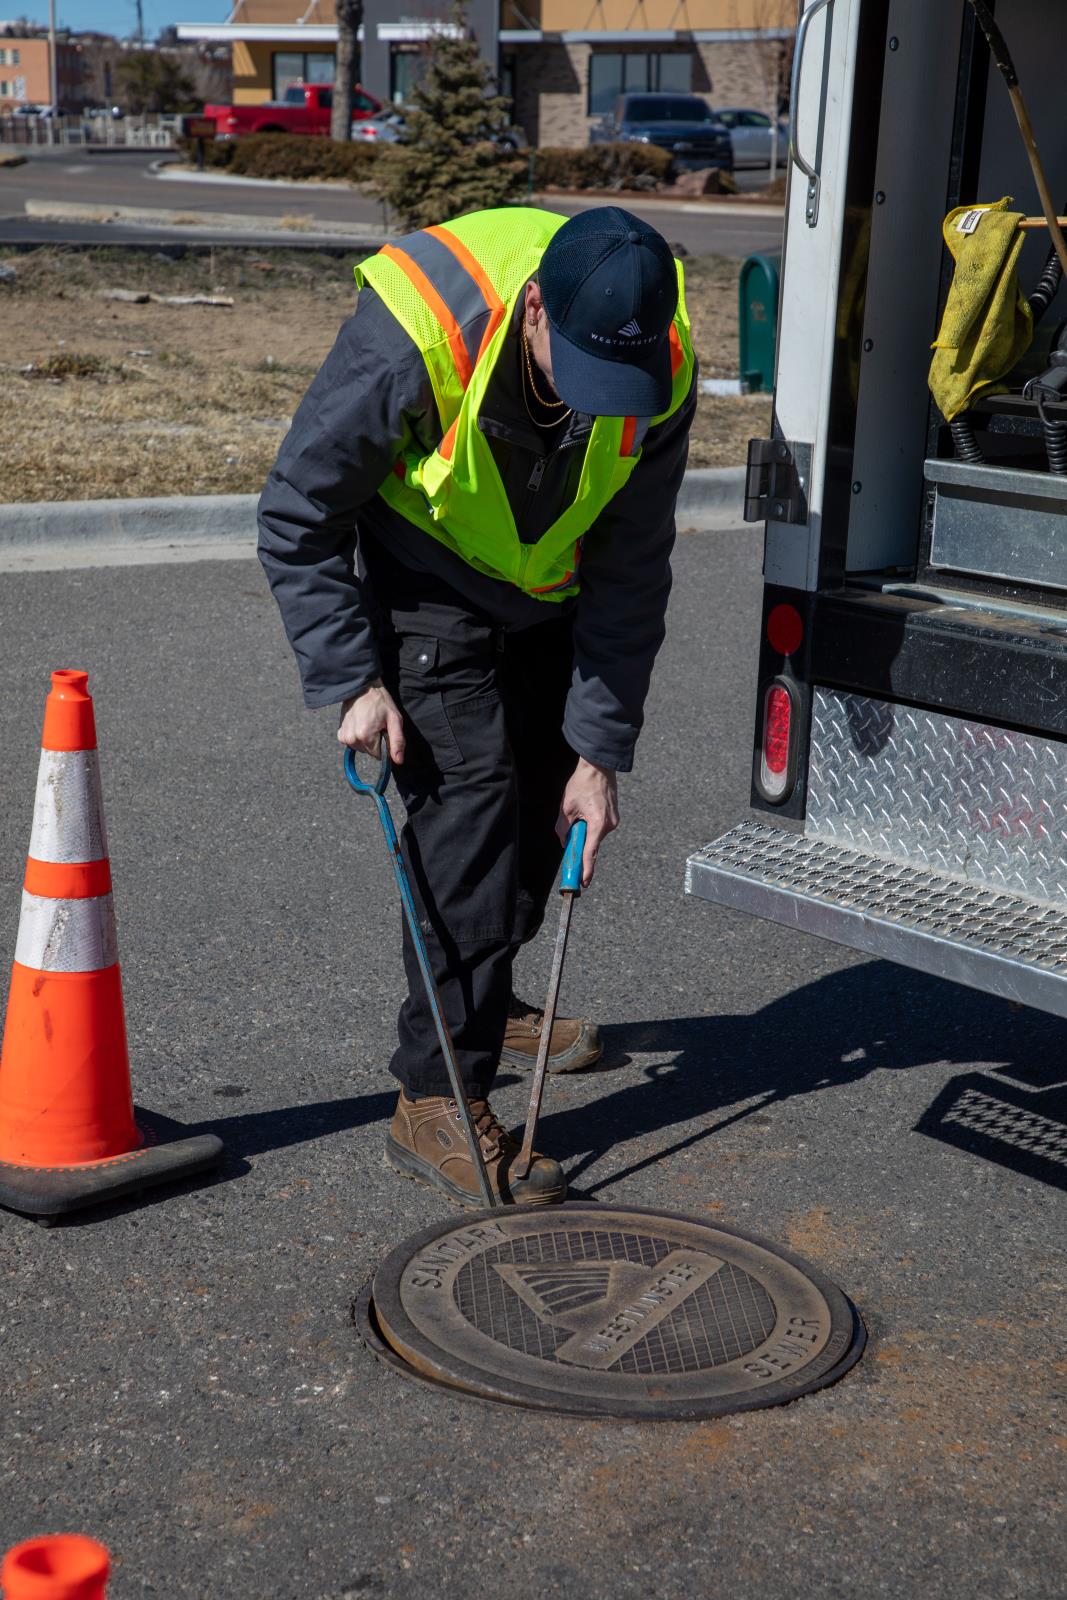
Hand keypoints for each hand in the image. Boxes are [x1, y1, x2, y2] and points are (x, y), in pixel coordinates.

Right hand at [337, 680, 405, 763]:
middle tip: (376, 725)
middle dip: (375, 741)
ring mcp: (344, 737)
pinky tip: (360, 724)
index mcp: (366, 736)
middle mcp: (352, 739)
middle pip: (369, 752)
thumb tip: (398, 761)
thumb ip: (397, 742)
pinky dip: (357, 737)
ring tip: (368, 723)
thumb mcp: (394, 720)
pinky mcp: (340, 734)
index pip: (378, 755)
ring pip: (361, 748)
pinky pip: (352, 743)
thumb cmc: (380, 702)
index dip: (383, 744)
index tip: (383, 731)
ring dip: (366, 739)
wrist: (362, 688)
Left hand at [556, 758, 618, 886]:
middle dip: (580, 843)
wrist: (598, 766)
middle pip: (591, 844)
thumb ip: (563, 828)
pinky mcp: (614, 817)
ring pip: (595, 835)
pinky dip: (590, 825)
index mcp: (597, 823)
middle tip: (570, 834)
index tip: (584, 882)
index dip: (586, 869)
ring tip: (578, 810)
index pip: (590, 852)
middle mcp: (609, 825)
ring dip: (584, 831)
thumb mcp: (566, 807)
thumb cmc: (582, 784)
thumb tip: (564, 842)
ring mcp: (614, 821)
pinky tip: (585, 809)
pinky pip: (599, 828)